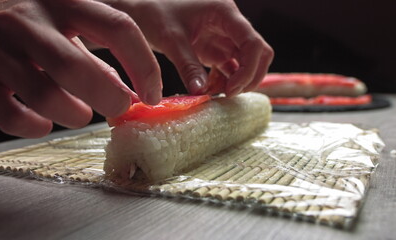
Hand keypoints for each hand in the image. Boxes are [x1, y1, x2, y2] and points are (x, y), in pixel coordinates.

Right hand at [0, 0, 161, 137]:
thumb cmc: (23, 21)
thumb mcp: (62, 23)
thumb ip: (94, 55)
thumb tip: (129, 94)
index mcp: (63, 1)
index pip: (119, 29)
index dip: (144, 67)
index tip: (152, 95)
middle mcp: (29, 19)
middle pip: (78, 68)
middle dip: (109, 98)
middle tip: (118, 108)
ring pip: (45, 96)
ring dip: (74, 114)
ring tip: (79, 114)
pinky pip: (10, 116)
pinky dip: (35, 127)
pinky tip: (43, 122)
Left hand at [106, 0, 273, 95]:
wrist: (138, 9)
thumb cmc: (153, 12)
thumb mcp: (171, 38)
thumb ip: (188, 65)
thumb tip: (200, 92)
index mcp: (224, 13)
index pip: (253, 43)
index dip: (249, 69)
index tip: (232, 89)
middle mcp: (229, 25)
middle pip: (257, 54)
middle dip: (249, 77)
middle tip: (228, 94)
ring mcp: (222, 38)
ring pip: (244, 63)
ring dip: (234, 82)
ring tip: (211, 93)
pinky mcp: (213, 49)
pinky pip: (228, 69)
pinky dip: (222, 82)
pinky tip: (206, 88)